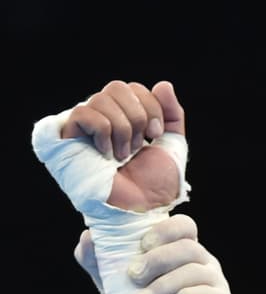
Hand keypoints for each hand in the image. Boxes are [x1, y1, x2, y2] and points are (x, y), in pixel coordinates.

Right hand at [60, 80, 185, 211]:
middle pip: (117, 86)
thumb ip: (172, 115)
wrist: (140, 209)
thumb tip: (163, 84)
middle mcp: (101, 118)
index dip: (151, 107)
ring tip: (123, 155)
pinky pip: (84, 113)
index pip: (134, 88)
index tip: (156, 136)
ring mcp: (83, 127)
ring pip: (101, 98)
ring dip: (124, 130)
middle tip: (140, 146)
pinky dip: (104, 133)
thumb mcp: (172, 146)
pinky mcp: (66, 138)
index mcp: (124, 117)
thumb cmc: (153, 185)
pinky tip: (106, 154)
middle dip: (138, 116)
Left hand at [74, 214, 233, 293]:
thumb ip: (100, 263)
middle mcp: (204, 262)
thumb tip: (88, 238)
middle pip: (188, 248)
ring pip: (195, 271)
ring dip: (165, 285)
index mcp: (182, 251)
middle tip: (133, 276)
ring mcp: (216, 283)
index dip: (165, 231)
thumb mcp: (117, 287)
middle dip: (158, 260)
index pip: (184, 226)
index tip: (142, 245)